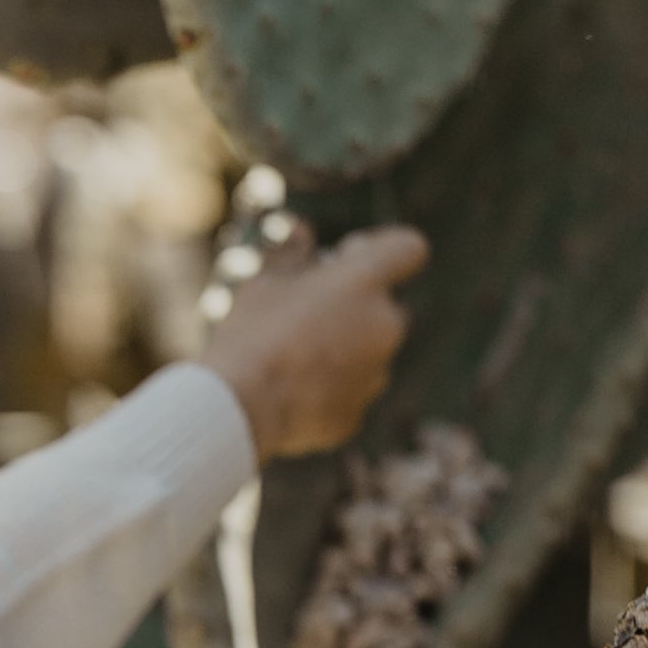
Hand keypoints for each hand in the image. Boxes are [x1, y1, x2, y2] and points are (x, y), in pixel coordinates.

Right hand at [202, 221, 427, 461]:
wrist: (238, 405)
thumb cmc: (252, 332)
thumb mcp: (265, 281)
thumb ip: (292, 255)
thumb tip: (302, 233)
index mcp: (365, 281)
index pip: (409, 248)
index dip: (383, 250)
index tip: (348, 259)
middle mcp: (384, 326)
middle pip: (388, 309)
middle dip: (359, 310)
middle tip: (312, 316)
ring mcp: (375, 374)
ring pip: (371, 356)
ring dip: (346, 352)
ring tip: (296, 361)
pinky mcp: (356, 415)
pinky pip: (350, 395)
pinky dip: (330, 392)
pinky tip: (292, 394)